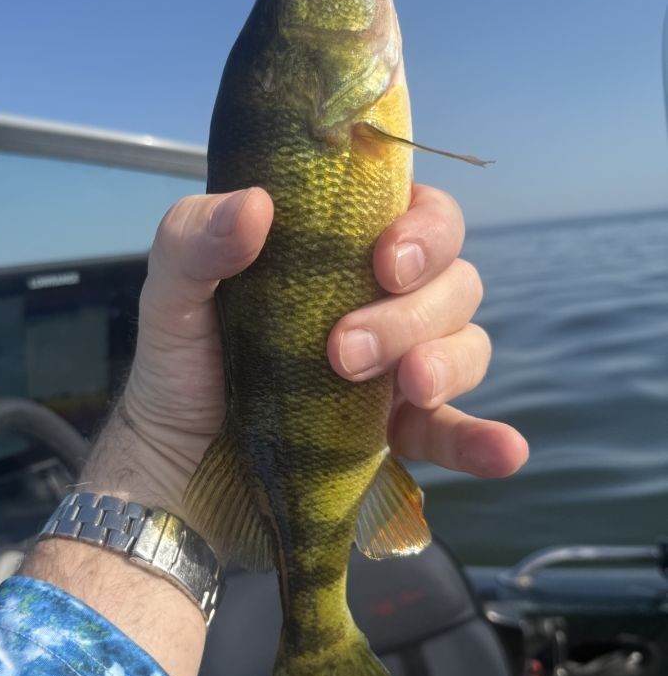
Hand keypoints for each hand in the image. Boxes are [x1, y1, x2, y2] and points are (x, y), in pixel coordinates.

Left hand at [85, 185, 527, 509]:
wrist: (176, 469)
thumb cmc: (179, 368)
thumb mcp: (170, 295)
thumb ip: (193, 239)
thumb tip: (256, 205)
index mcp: (337, 255)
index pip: (417, 215)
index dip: (425, 228)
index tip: (386, 259)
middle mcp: (379, 303)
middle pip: (452, 280)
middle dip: (415, 311)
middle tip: (345, 349)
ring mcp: (394, 370)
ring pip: (466, 344)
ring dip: (447, 361)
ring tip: (403, 388)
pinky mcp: (398, 435)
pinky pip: (458, 431)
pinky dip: (485, 439)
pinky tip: (505, 450)